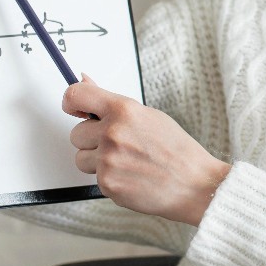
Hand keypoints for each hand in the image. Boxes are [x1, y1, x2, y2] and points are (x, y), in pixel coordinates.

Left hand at [64, 76, 230, 226]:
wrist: (195, 184)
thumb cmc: (176, 150)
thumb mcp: (149, 116)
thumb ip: (113, 104)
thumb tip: (84, 81)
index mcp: (124, 110)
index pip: (77, 96)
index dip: (70, 101)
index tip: (72, 108)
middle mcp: (112, 133)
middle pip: (76, 134)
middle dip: (91, 140)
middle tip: (118, 146)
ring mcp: (108, 160)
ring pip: (81, 158)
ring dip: (97, 161)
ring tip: (126, 163)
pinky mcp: (107, 184)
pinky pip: (95, 178)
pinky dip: (110, 179)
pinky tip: (132, 177)